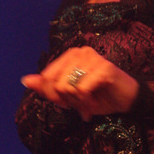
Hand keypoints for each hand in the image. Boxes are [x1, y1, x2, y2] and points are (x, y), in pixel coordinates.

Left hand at [21, 46, 138, 121]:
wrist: (127, 101)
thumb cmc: (98, 96)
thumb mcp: (69, 96)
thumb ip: (47, 88)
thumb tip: (25, 80)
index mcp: (69, 56)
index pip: (46, 78)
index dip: (55, 96)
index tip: (69, 101)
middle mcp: (79, 52)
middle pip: (56, 84)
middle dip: (68, 100)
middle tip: (83, 102)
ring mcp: (92, 58)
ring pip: (67, 87)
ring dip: (78, 102)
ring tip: (91, 101)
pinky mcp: (104, 68)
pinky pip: (82, 89)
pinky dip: (87, 102)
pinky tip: (97, 101)